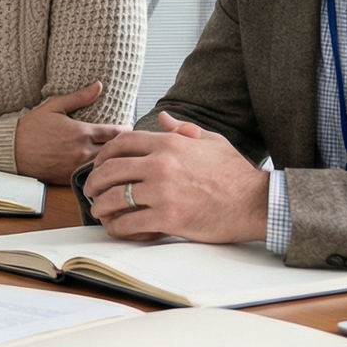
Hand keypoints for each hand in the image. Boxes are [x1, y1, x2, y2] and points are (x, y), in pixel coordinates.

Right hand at [13, 82, 130, 183]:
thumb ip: (79, 97)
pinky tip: (102, 170)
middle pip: (115, 152)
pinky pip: (90, 177)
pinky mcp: (68, 179)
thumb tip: (98, 85)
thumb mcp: (54, 106)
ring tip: (119, 158)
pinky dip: (98, 173)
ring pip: (105, 167)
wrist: (11, 150)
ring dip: (112, 162)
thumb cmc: (30, 127)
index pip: (115, 133)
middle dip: (123, 148)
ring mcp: (76, 167)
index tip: (130, 130)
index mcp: (81, 132)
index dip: (126, 131)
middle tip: (129, 145)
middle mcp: (82, 151)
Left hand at [84, 112, 269, 242]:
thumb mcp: (210, 141)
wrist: (256, 203)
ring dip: (101, 206)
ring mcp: (162, 192)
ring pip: (115, 197)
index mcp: (169, 143)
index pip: (122, 143)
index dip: (104, 154)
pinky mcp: (167, 218)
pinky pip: (130, 223)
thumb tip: (164, 117)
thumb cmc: (235, 173)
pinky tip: (116, 228)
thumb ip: (183, 129)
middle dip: (95, 181)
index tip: (99, 164)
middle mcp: (161, 164)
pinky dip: (118, 227)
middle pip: (111, 170)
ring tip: (99, 210)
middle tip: (91, 190)